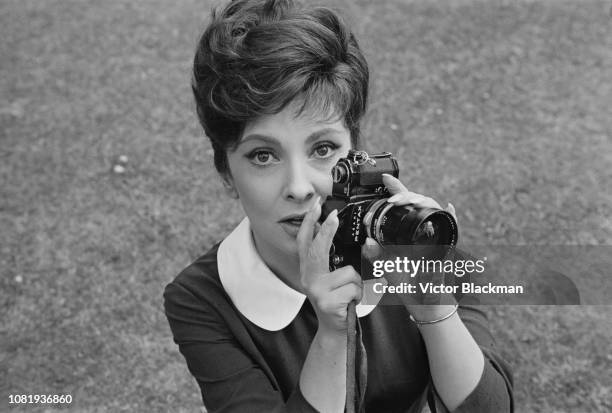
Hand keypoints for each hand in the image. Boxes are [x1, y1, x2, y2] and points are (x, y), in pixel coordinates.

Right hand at [297, 197, 362, 334]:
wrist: (337, 331)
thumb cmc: (340, 302)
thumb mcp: (338, 280)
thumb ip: (340, 262)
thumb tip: (363, 241)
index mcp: (309, 270)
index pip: (305, 242)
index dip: (309, 223)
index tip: (316, 206)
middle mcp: (308, 278)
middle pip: (317, 249)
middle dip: (326, 230)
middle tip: (333, 215)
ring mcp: (316, 290)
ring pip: (348, 273)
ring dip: (358, 283)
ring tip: (352, 294)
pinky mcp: (327, 301)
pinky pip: (354, 288)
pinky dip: (360, 295)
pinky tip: (352, 303)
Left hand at [365, 175, 456, 321]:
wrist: (426, 305)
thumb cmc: (408, 287)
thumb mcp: (387, 269)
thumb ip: (377, 256)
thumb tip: (367, 241)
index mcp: (406, 233)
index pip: (400, 206)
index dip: (395, 189)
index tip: (385, 179)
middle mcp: (420, 231)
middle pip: (417, 202)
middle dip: (405, 194)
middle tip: (393, 198)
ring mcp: (434, 237)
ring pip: (431, 209)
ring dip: (421, 201)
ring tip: (409, 201)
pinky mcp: (447, 246)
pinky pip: (451, 227)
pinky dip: (450, 216)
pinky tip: (447, 207)